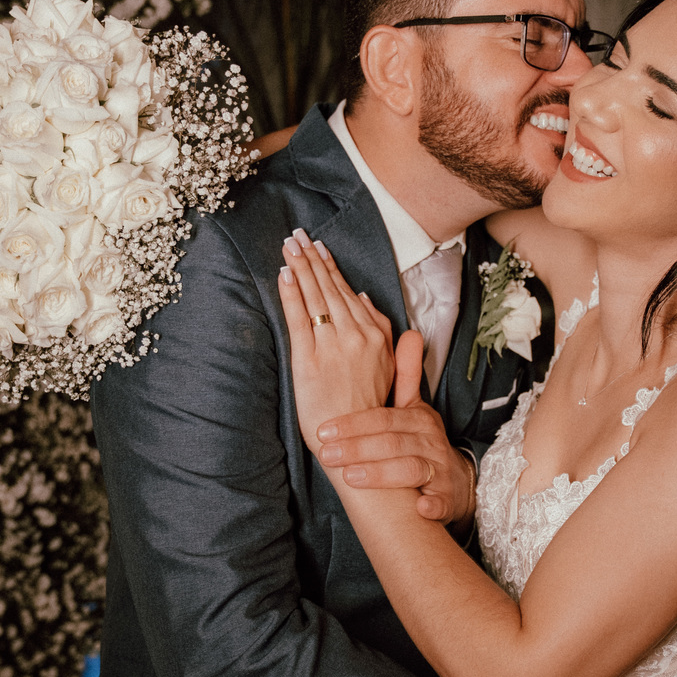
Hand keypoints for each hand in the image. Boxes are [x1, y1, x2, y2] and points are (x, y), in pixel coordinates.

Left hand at [278, 230, 396, 450]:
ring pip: (315, 297)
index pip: (349, 293)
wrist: (357, 441)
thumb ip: (384, 332)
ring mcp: (332, 346)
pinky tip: (284, 275)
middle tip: (298, 234)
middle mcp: (356, 335)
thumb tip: (364, 299)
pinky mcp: (309, 360)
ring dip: (300, 267)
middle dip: (312, 258)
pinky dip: (291, 294)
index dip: (332, 269)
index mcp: (376, 335)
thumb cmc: (371, 409)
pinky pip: (299, 319)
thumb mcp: (391, 368)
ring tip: (290, 245)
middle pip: (330, 288)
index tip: (321, 249)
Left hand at [314, 327, 475, 525]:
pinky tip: (420, 506)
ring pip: (412, 469)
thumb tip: (406, 332)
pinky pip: (441, 502)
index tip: (323, 430)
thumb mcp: (413, 408)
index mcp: (417, 417)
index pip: (383, 416)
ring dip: (382, 474)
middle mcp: (430, 441)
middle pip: (393, 441)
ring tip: (350, 477)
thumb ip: (404, 373)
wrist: (455, 481)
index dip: (354, 423)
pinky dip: (432, 504)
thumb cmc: (422, 442)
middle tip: (326, 453)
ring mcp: (439, 470)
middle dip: (358, 447)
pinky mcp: (447, 498)